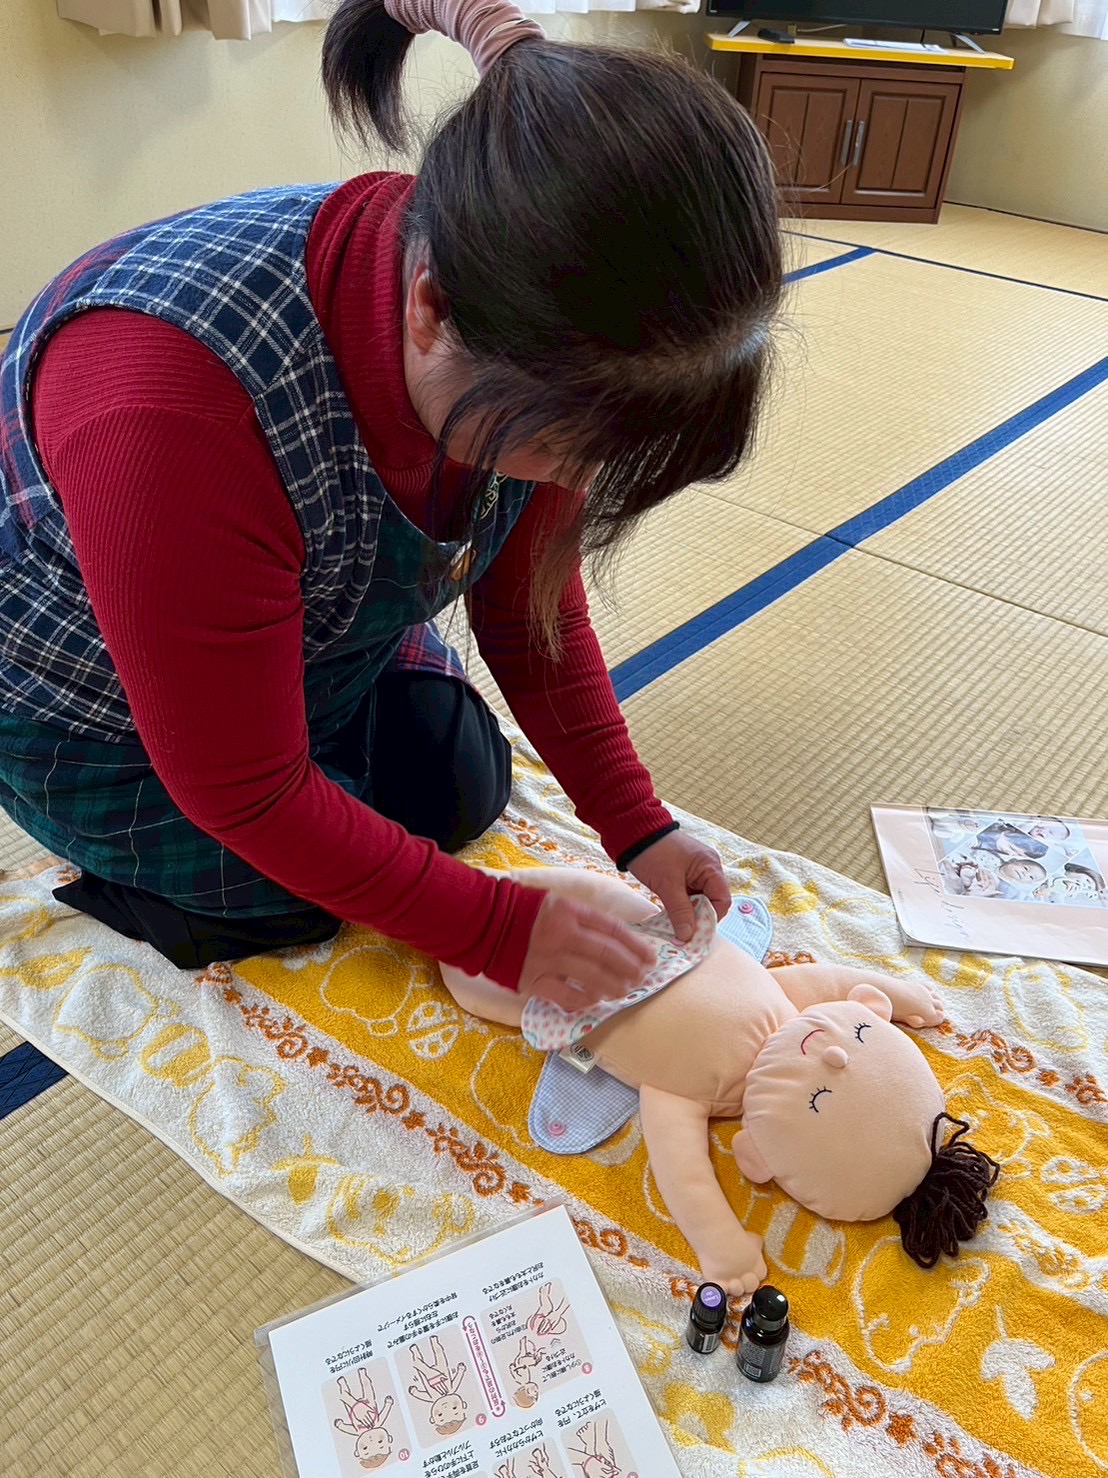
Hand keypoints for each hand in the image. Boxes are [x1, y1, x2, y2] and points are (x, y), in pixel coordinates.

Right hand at [520, 893, 654, 1009]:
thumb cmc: (520, 910)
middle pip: (608, 954)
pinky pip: (565, 996)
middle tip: (642, 977)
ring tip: (625, 991)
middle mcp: (563, 934)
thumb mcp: (554, 901)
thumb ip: (581, 916)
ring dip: (614, 986)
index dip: (636, 945)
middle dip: (631, 968)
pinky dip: (584, 1000)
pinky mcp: (533, 980)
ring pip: (592, 976)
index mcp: (570, 911)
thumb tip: (612, 935)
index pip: (613, 929)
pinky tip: (595, 1001)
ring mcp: (548, 959)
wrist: (481, 922)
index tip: (650, 957)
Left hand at [628, 831, 730, 941]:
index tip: (695, 931)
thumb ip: (680, 911)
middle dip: (699, 917)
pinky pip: (689, 895)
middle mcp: (708, 868)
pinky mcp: (684, 873)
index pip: (722, 900)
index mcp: (710, 866)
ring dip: (689, 912)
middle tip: (684, 931)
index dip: (711, 918)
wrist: (633, 831)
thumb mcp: (667, 885)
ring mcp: (696, 871)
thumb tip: (688, 935)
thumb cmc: (653, 853)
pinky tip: (671, 914)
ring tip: (676, 924)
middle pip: (712, 901)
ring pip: (699, 899)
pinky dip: (682, 905)